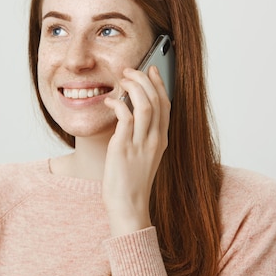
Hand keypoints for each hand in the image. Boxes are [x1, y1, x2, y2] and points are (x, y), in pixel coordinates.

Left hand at [102, 66, 170, 235]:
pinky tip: (110, 101)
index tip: (151, 70)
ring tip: (122, 80)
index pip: (166, 105)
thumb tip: (129, 113)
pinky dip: (118, 104)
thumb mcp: (142, 156)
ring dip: (134, 87)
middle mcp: (155, 140)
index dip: (159, 84)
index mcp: (161, 140)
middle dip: (144, 79)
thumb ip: (141, 136)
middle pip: (157, 100)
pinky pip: (126, 117)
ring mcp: (141, 143)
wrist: (128, 205)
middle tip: (130, 70)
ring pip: (145, 105)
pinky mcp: (124, 147)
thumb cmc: (130, 182)